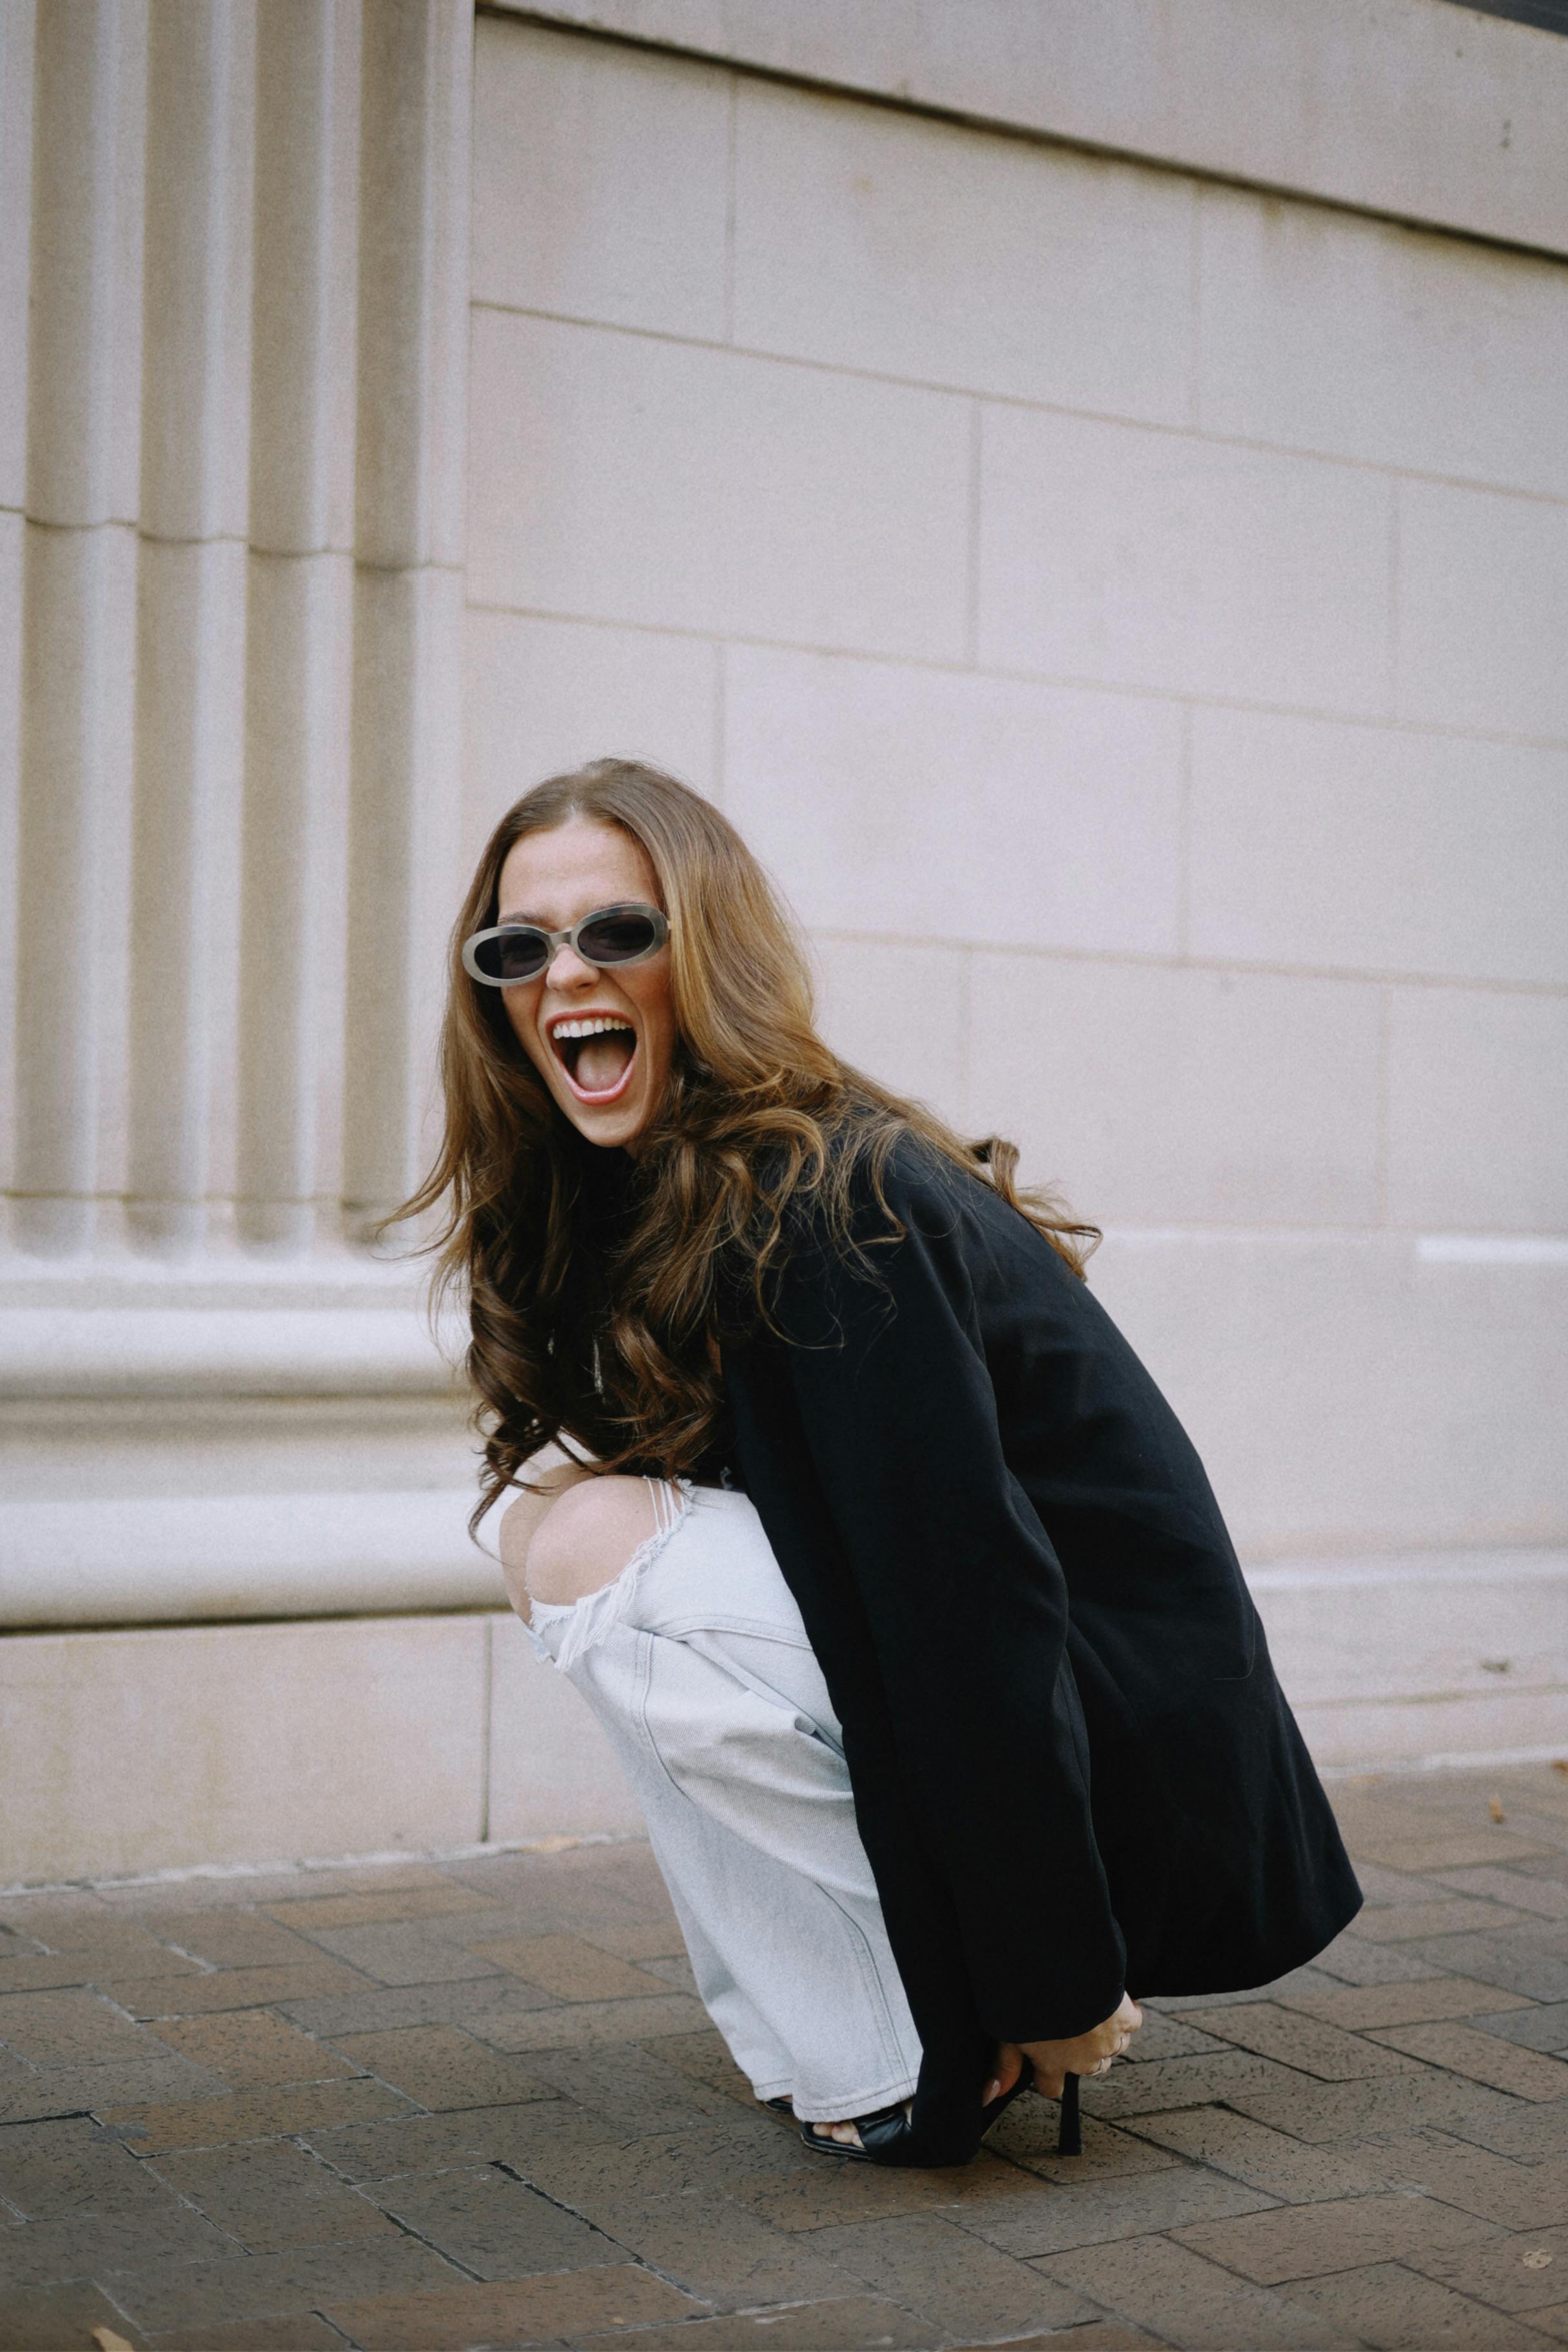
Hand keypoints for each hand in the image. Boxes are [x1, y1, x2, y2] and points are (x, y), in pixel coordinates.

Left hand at [985, 1993, 1142, 2102]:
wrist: (1059, 1971)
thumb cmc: (1028, 2000)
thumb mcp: (1007, 2032)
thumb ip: (1004, 2066)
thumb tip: (989, 2098)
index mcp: (1053, 2065)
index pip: (1051, 2088)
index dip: (1047, 2076)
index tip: (1044, 2058)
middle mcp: (1083, 2060)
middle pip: (1087, 2068)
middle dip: (1080, 2052)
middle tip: (1069, 2025)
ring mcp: (1107, 2041)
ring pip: (1113, 2048)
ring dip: (1105, 2035)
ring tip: (1093, 2011)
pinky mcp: (1124, 2018)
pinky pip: (1132, 2023)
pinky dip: (1127, 2012)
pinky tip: (1117, 1999)